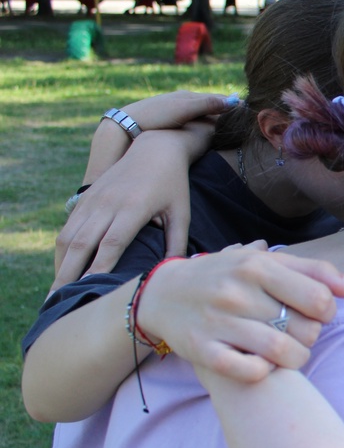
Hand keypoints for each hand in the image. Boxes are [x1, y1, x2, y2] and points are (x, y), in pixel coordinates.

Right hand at [53, 130, 198, 288]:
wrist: (154, 147)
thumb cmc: (173, 184)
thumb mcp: (181, 212)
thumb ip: (176, 242)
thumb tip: (173, 272)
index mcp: (133, 208)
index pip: (111, 244)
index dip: (98, 268)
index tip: (89, 291)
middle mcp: (108, 204)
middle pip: (82, 244)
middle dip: (69, 274)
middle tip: (59, 300)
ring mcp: (93, 200)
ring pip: (69, 236)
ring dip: (61, 264)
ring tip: (57, 290)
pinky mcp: (86, 198)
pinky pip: (68, 227)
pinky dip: (62, 250)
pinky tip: (63, 268)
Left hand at [119, 90, 235, 131]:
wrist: (127, 124)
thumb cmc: (156, 115)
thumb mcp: (185, 109)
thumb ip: (208, 104)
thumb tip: (234, 101)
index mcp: (187, 96)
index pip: (215, 98)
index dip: (230, 103)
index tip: (246, 107)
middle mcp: (181, 100)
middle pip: (208, 103)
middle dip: (223, 107)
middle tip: (239, 114)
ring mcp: (174, 109)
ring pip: (199, 111)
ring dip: (212, 115)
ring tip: (225, 122)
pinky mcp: (167, 119)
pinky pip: (190, 118)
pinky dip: (200, 121)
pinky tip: (201, 127)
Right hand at [133, 242, 343, 382]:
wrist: (164, 294)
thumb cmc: (228, 277)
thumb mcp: (265, 263)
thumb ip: (312, 271)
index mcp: (257, 266)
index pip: (318, 297)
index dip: (328, 312)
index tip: (317, 314)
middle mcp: (237, 292)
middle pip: (304, 328)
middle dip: (311, 336)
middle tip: (300, 333)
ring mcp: (218, 322)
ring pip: (282, 351)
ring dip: (296, 359)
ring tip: (291, 354)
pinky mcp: (202, 349)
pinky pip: (249, 370)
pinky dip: (264, 372)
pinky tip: (264, 365)